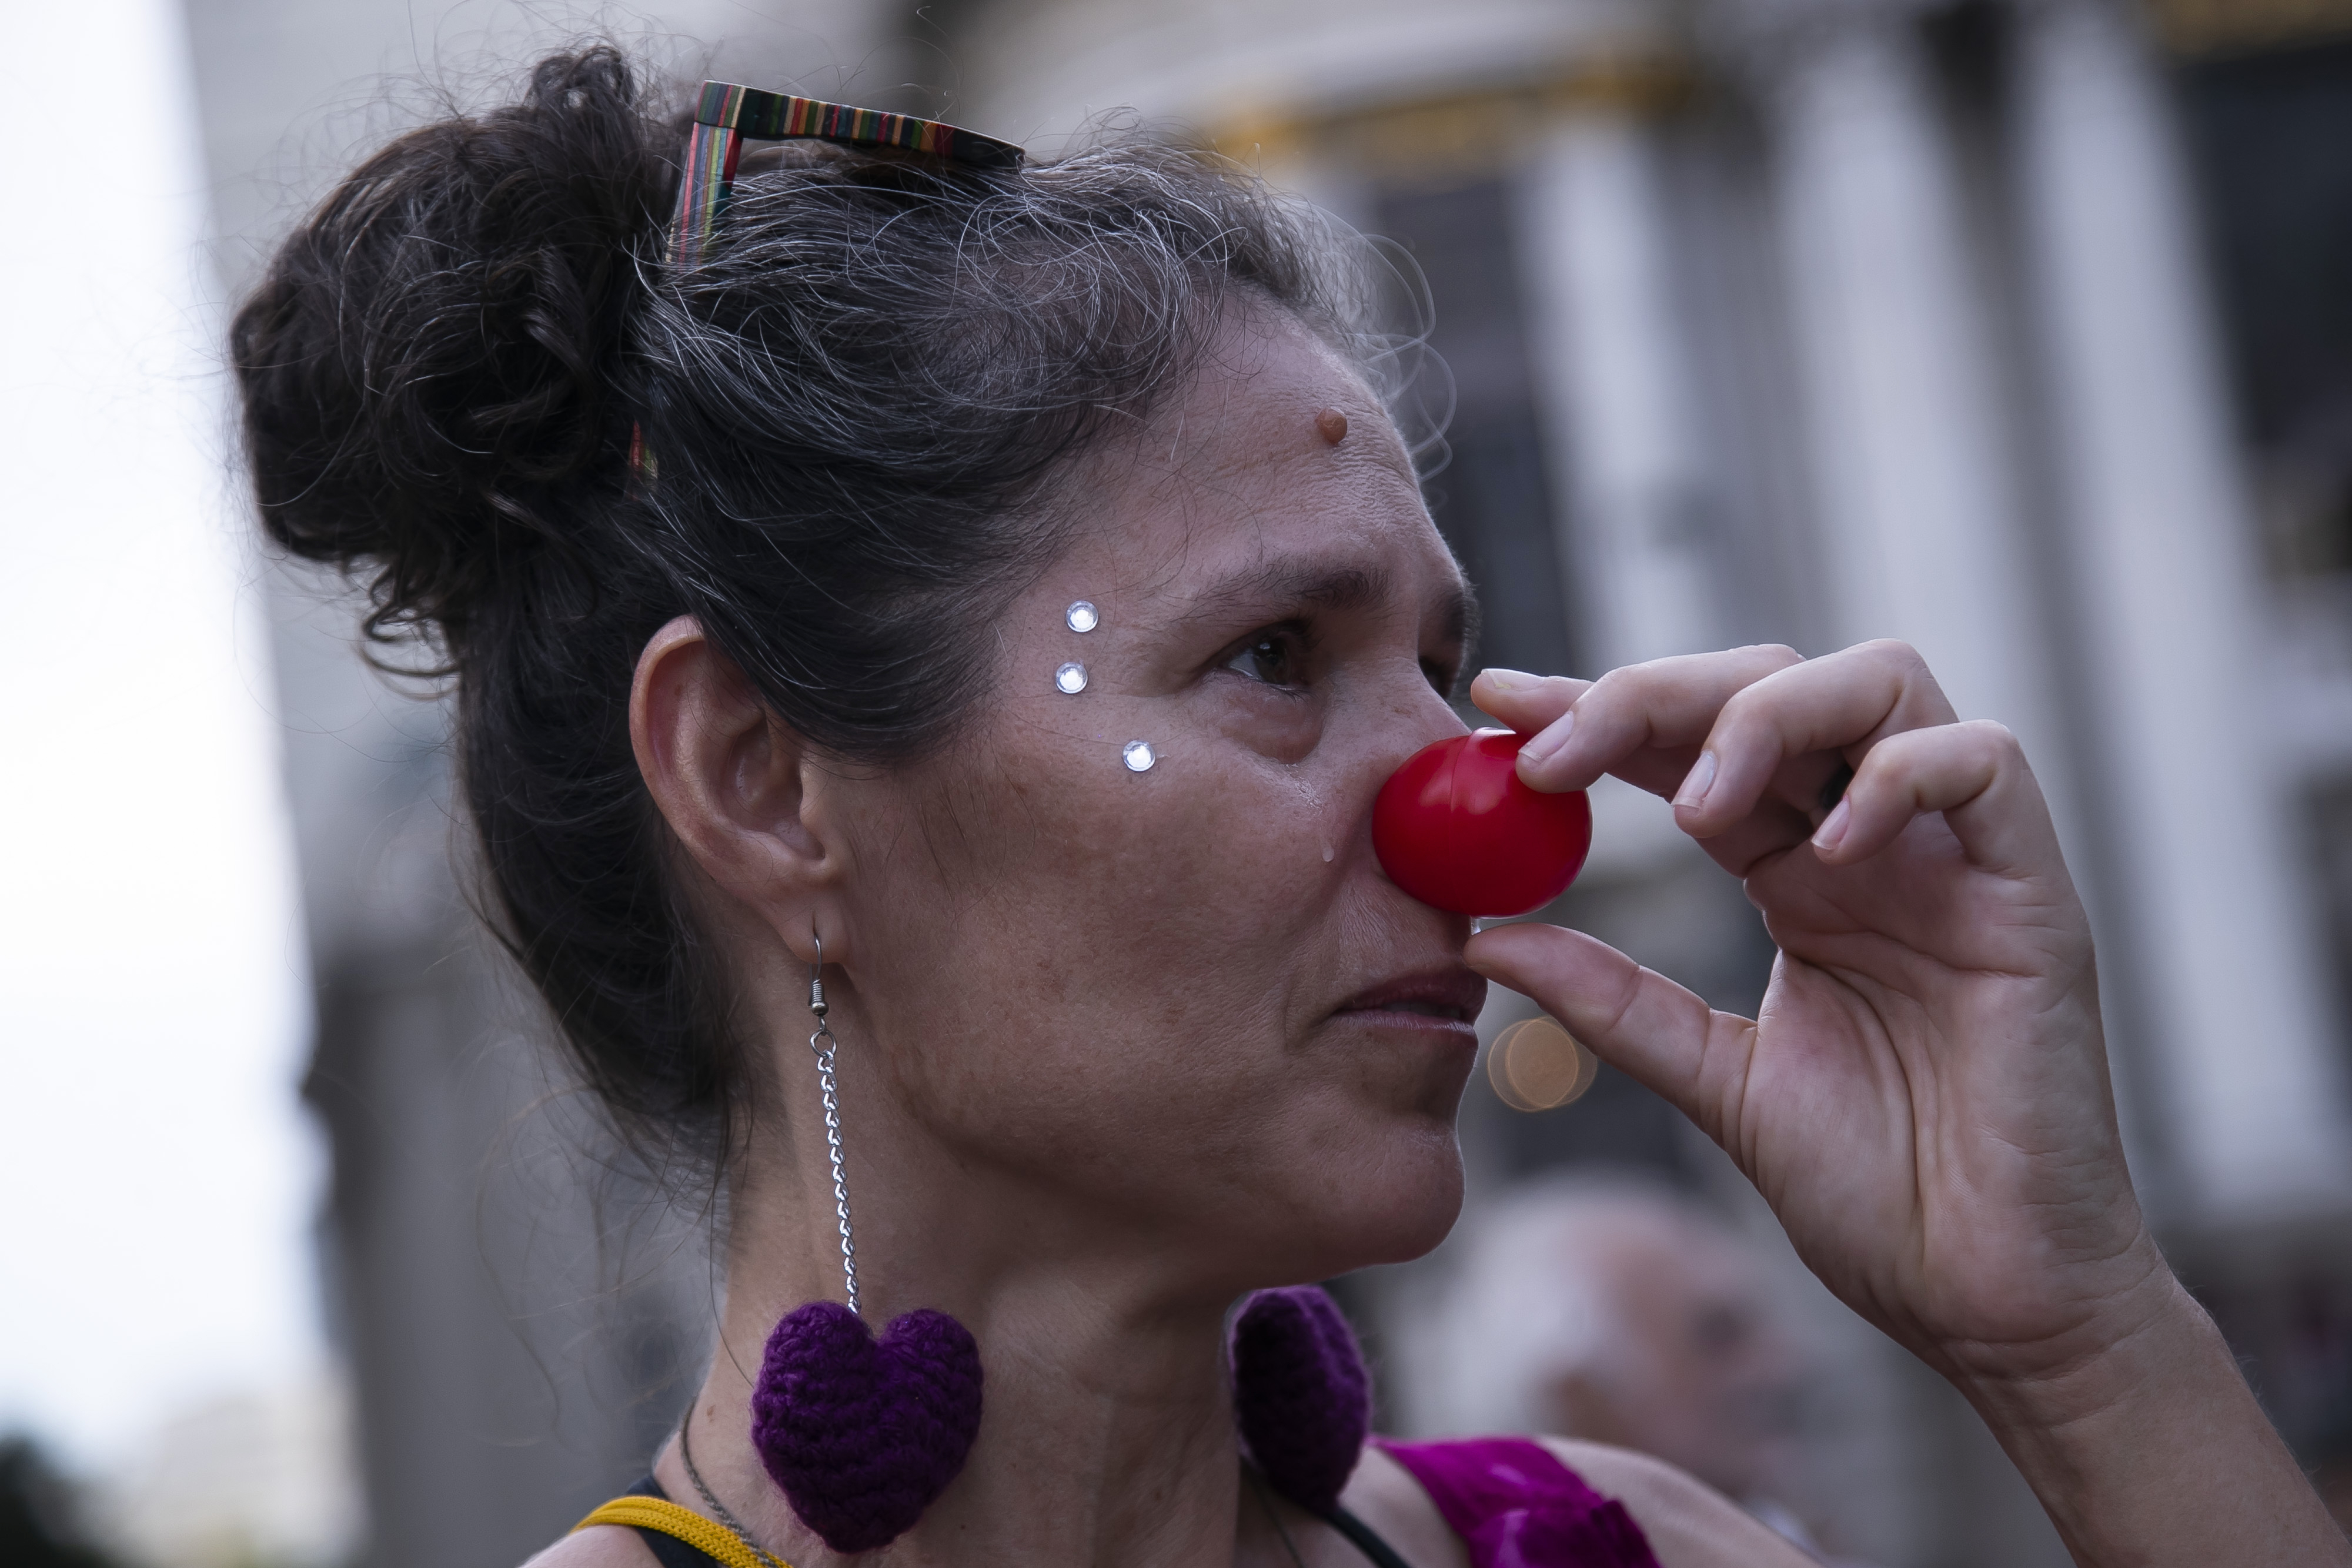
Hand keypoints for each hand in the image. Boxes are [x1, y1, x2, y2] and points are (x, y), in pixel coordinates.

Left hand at [1462, 641, 2156, 1386]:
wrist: (1987, 1296)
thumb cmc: (1875, 1193)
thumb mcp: (1712, 1078)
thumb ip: (1611, 999)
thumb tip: (1482, 937)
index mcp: (1797, 872)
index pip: (1692, 743)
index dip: (1598, 707)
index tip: (1498, 700)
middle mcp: (1874, 841)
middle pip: (1771, 681)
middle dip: (1652, 692)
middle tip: (1556, 751)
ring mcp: (1959, 857)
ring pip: (1881, 680)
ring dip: (1766, 715)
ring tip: (1691, 809)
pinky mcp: (2037, 894)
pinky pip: (1989, 761)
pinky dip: (1901, 775)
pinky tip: (1830, 851)